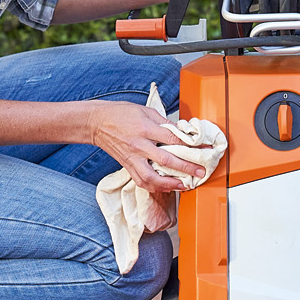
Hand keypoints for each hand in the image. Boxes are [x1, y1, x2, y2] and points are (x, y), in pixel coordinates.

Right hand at [87, 100, 204, 192]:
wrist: (97, 123)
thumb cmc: (121, 113)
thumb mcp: (145, 111)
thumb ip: (164, 122)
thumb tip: (181, 132)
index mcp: (145, 129)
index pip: (171, 138)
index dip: (189, 145)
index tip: (202, 149)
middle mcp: (139, 145)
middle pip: (165, 159)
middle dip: (185, 167)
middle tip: (200, 173)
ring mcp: (132, 158)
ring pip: (151, 177)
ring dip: (169, 184)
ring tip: (183, 186)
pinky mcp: (127, 166)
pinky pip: (141, 181)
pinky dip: (154, 187)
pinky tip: (165, 188)